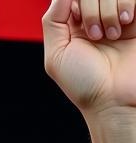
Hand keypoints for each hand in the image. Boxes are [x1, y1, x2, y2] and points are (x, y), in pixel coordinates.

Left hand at [44, 0, 135, 114]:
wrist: (115, 98)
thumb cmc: (84, 83)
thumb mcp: (56, 55)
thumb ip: (53, 20)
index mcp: (72, 23)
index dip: (77, 3)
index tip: (77, 23)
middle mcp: (95, 14)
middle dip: (91, 9)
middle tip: (96, 36)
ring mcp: (117, 13)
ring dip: (108, 10)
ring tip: (111, 36)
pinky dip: (126, 5)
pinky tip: (125, 25)